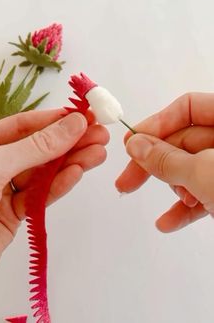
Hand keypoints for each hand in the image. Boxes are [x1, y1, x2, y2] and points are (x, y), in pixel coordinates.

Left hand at [0, 109, 108, 285]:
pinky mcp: (12, 214)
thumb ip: (36, 147)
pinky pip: (40, 196)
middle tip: (100, 135)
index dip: (57, 119)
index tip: (84, 116)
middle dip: (70, 141)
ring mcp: (3, 188)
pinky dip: (58, 186)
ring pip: (43, 172)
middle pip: (39, 147)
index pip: (25, 125)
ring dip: (71, 162)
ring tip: (98, 153)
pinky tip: (77, 173)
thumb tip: (71, 125)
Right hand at [116, 93, 213, 232]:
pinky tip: (168, 223)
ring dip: (175, 187)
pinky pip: (203, 193)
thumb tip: (136, 145)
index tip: (132, 143)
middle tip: (127, 180)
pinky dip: (185, 208)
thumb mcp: (203, 172)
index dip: (158, 123)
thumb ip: (167, 159)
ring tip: (175, 203)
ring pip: (191, 169)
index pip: (188, 107)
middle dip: (157, 164)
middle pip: (184, 141)